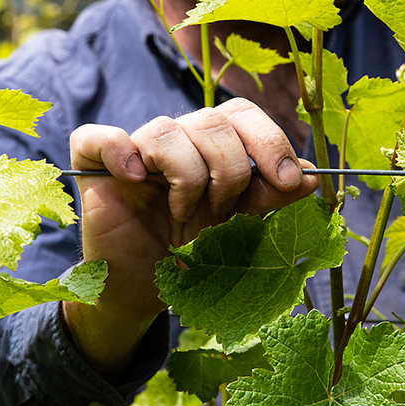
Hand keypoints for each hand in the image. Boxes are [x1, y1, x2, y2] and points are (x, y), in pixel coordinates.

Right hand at [62, 97, 318, 377]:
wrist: (144, 292)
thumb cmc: (191, 254)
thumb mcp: (239, 228)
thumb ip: (270, 199)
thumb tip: (311, 176)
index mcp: (212, 145)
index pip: (241, 113)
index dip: (268, 140)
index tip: (287, 180)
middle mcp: (176, 139)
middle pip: (210, 120)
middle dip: (229, 170)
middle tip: (223, 210)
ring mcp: (134, 150)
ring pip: (167, 131)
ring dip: (186, 178)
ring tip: (182, 214)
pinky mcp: (93, 166)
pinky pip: (99, 137)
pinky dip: (119, 151)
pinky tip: (135, 180)